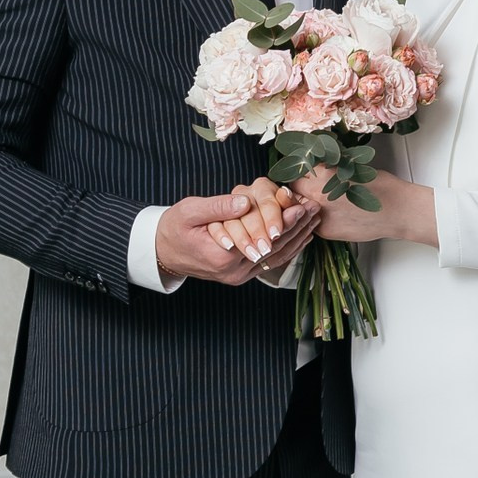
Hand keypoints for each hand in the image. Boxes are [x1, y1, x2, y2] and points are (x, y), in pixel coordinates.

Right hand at [155, 184, 317, 283]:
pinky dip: (288, 248)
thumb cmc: (174, 228)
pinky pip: (270, 263)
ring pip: (277, 258)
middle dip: (297, 227)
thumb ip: (218, 207)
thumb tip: (244, 202)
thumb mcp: (190, 212)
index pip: (263, 239)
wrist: (162, 252)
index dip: (284, 221)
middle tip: (315, 209)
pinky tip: (302, 235)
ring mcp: (239, 276)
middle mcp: (235, 271)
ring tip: (314, 219)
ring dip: (297, 238)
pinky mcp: (241, 274)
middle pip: (275, 249)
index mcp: (223, 257)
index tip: (301, 205)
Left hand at [295, 164, 436, 247]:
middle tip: (309, 187)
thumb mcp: (352, 167)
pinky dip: (317, 217)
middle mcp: (317, 195)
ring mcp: (320, 215)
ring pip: (300, 208)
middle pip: (292, 189)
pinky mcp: (326, 231)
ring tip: (323, 201)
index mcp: (323, 174)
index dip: (300, 171)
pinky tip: (332, 213)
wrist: (397, 210)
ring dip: (305, 204)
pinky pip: (311, 222)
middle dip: (299, 187)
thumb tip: (315, 165)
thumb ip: (329, 168)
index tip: (303, 172)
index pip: (296, 170)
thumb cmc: (380, 187)